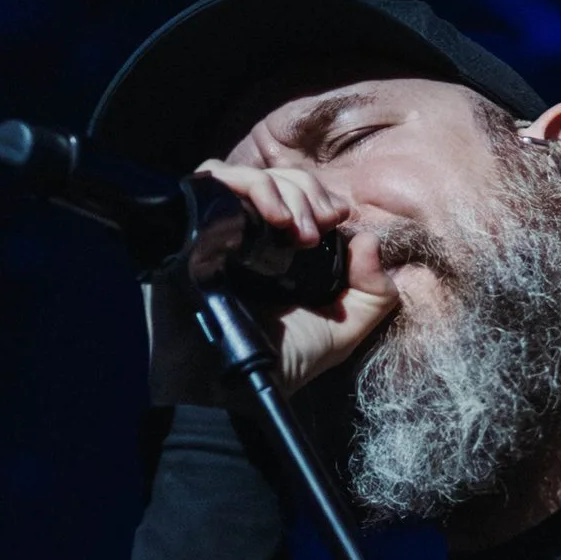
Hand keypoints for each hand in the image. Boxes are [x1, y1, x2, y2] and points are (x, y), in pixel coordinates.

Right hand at [146, 156, 399, 403]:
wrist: (236, 385)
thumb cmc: (284, 360)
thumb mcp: (344, 329)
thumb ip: (373, 292)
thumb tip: (367, 240)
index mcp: (277, 248)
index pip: (293, 192)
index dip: (317, 195)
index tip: (335, 218)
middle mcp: (243, 233)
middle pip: (273, 177)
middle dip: (304, 191)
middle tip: (316, 227)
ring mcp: (214, 228)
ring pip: (244, 174)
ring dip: (279, 189)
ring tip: (296, 228)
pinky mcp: (187, 227)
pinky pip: (209, 180)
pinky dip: (245, 185)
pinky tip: (271, 218)